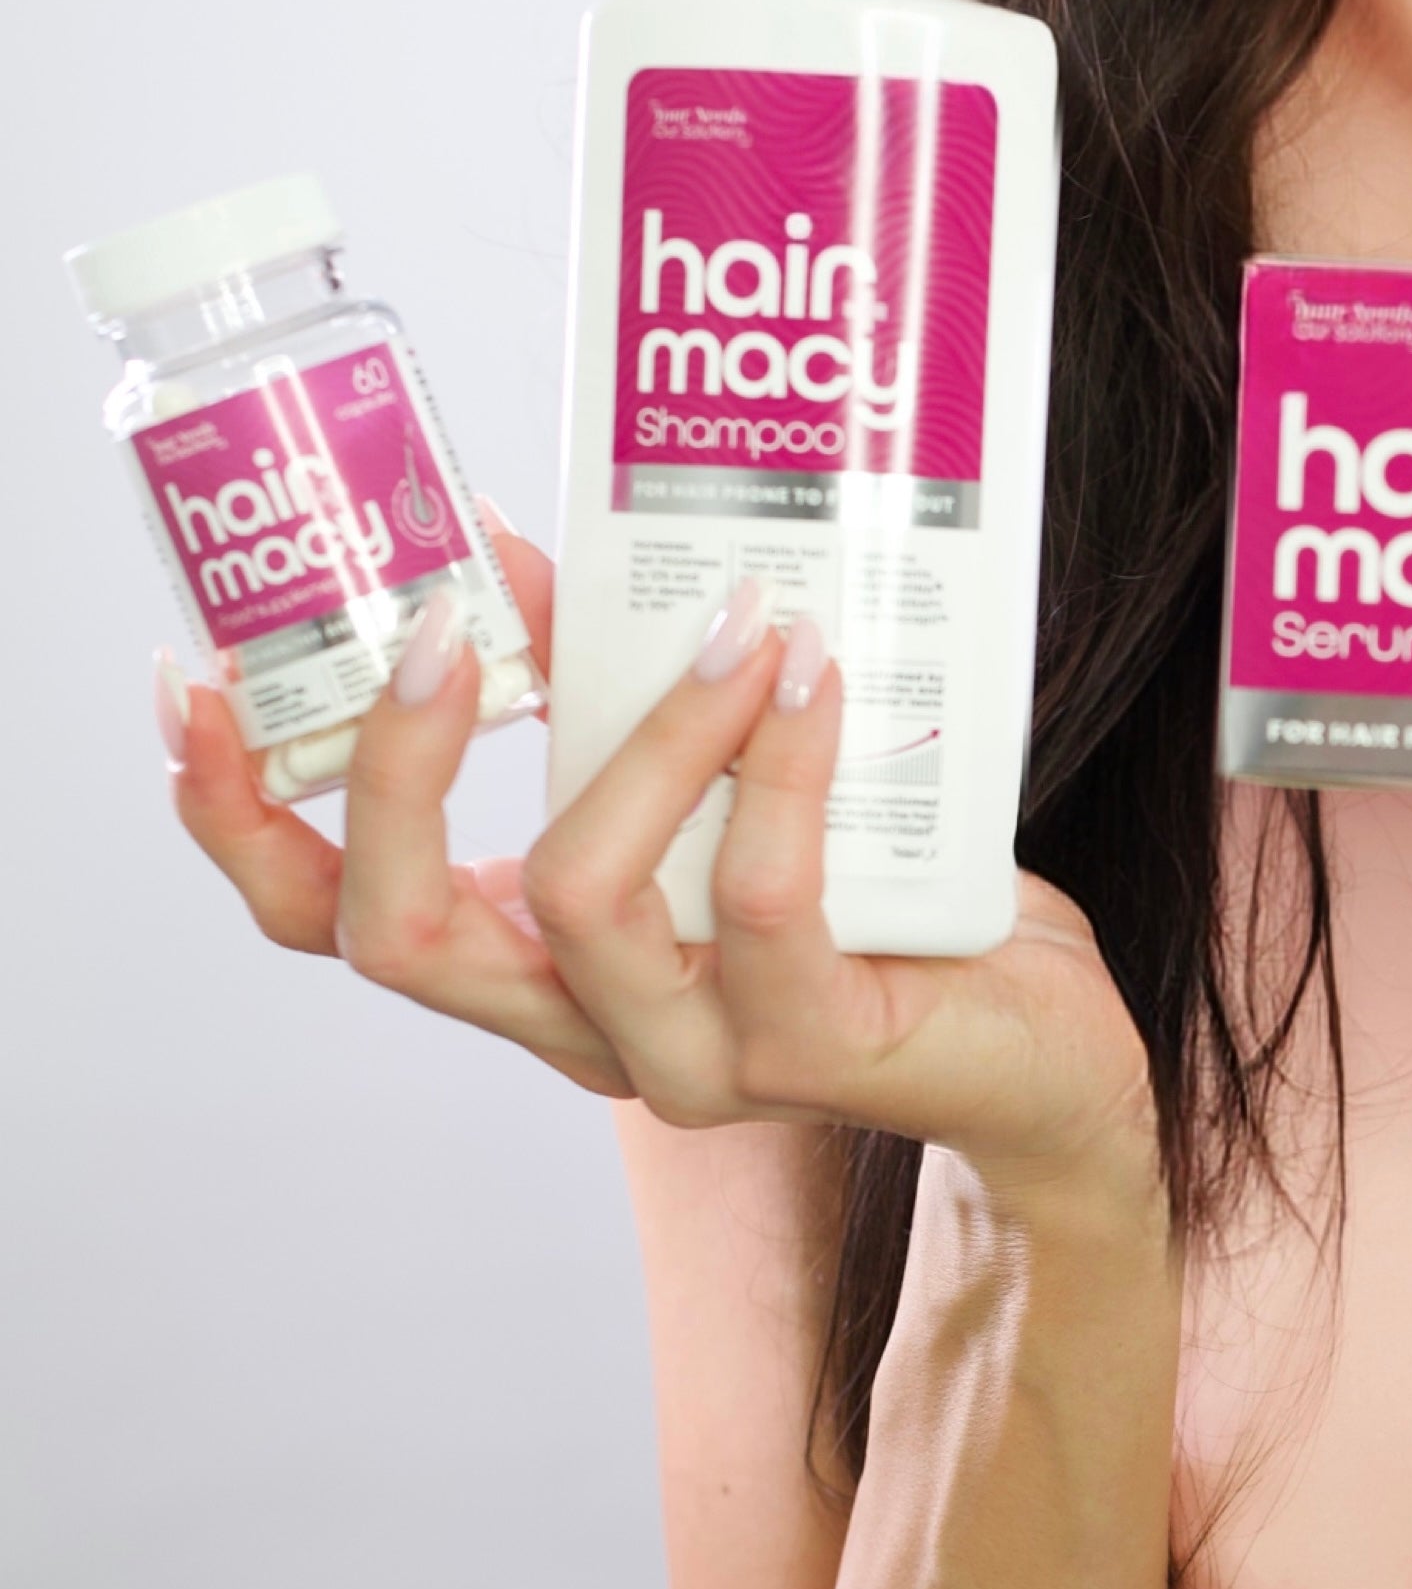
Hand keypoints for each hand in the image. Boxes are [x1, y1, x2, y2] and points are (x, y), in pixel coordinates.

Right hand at [165, 532, 1154, 1212]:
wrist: (1040, 1038)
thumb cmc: (868, 886)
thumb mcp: (713, 765)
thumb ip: (603, 670)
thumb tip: (491, 534)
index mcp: (525, 957)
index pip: (324, 916)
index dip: (238, 816)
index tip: (194, 678)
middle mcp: (580, 1024)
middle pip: (400, 937)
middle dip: (397, 771)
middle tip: (440, 627)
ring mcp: (693, 1055)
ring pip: (583, 902)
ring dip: (647, 736)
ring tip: (735, 616)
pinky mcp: (820, 1051)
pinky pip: (762, 906)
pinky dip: (775, 769)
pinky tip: (807, 672)